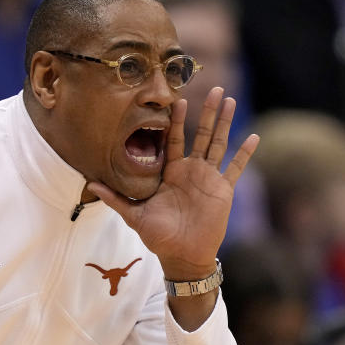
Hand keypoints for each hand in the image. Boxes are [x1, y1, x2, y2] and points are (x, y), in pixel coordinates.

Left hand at [88, 87, 257, 280]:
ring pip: (218, 143)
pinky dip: (245, 153)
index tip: (178, 100)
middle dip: (206, 112)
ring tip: (230, 100)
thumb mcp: (134, 215)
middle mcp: (191, 171)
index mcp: (171, 172)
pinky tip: (254, 136)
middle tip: (213, 87)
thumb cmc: (158, 237)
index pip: (174, 140)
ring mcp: (208, 178)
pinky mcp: (223, 190)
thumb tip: (91, 185)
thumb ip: (116, 199)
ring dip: (225, 122)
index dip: (176, 121)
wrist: (182, 256)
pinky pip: (236, 168)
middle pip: (200, 134)